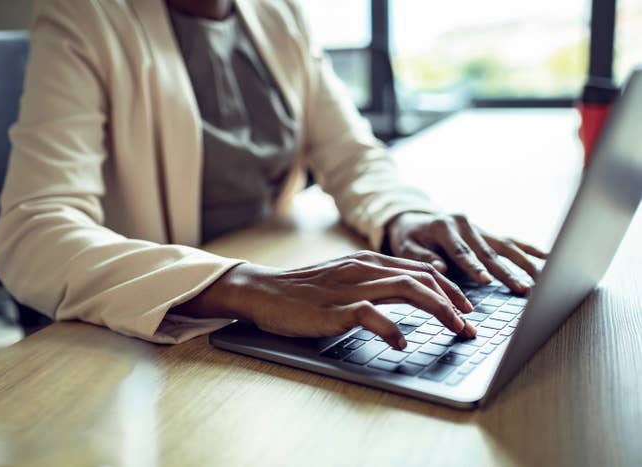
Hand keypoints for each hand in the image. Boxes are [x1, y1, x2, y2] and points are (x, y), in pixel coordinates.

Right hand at [175, 251, 477, 349]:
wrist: (265, 290)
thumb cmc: (306, 290)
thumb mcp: (347, 278)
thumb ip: (377, 282)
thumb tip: (412, 293)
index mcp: (369, 261)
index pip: (422, 269)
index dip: (451, 289)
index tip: (468, 309)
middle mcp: (364, 268)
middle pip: (422, 278)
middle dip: (454, 301)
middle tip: (472, 325)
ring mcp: (350, 287)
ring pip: (405, 290)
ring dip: (437, 310)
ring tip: (455, 329)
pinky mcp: (334, 308)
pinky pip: (371, 315)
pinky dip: (391, 328)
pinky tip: (402, 343)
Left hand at [386, 212, 547, 293]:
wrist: (414, 220)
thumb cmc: (409, 237)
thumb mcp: (405, 247)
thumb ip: (422, 257)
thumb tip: (441, 267)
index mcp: (444, 227)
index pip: (461, 251)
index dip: (474, 266)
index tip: (486, 280)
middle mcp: (465, 224)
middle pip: (488, 251)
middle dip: (506, 272)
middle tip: (522, 288)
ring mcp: (479, 227)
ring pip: (505, 246)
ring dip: (523, 263)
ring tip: (540, 280)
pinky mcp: (487, 232)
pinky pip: (511, 241)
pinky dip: (529, 249)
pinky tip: (548, 257)